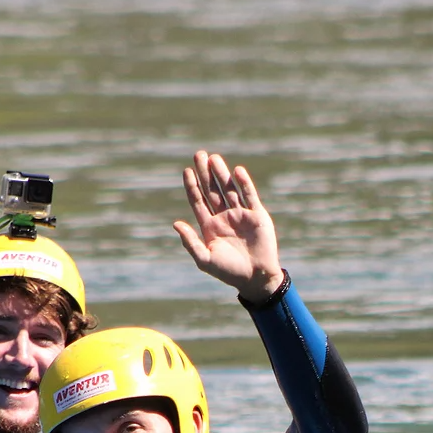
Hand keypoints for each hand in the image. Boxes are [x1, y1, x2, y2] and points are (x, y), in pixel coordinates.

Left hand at [173, 150, 285, 302]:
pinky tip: (237, 171)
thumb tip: (175, 223)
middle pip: (212, 190)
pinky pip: (250, 195)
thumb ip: (190, 242)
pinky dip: (244, 183)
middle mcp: (224, 217)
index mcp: (210, 226)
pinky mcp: (257, 215)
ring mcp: (241, 215)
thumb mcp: (205, 259)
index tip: (187, 171)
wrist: (255, 277)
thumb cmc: (229, 272)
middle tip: (199, 154)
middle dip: (205, 173)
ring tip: (213, 158)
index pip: (198, 201)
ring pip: (229, 189)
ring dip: (221, 174)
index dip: (192, 186)